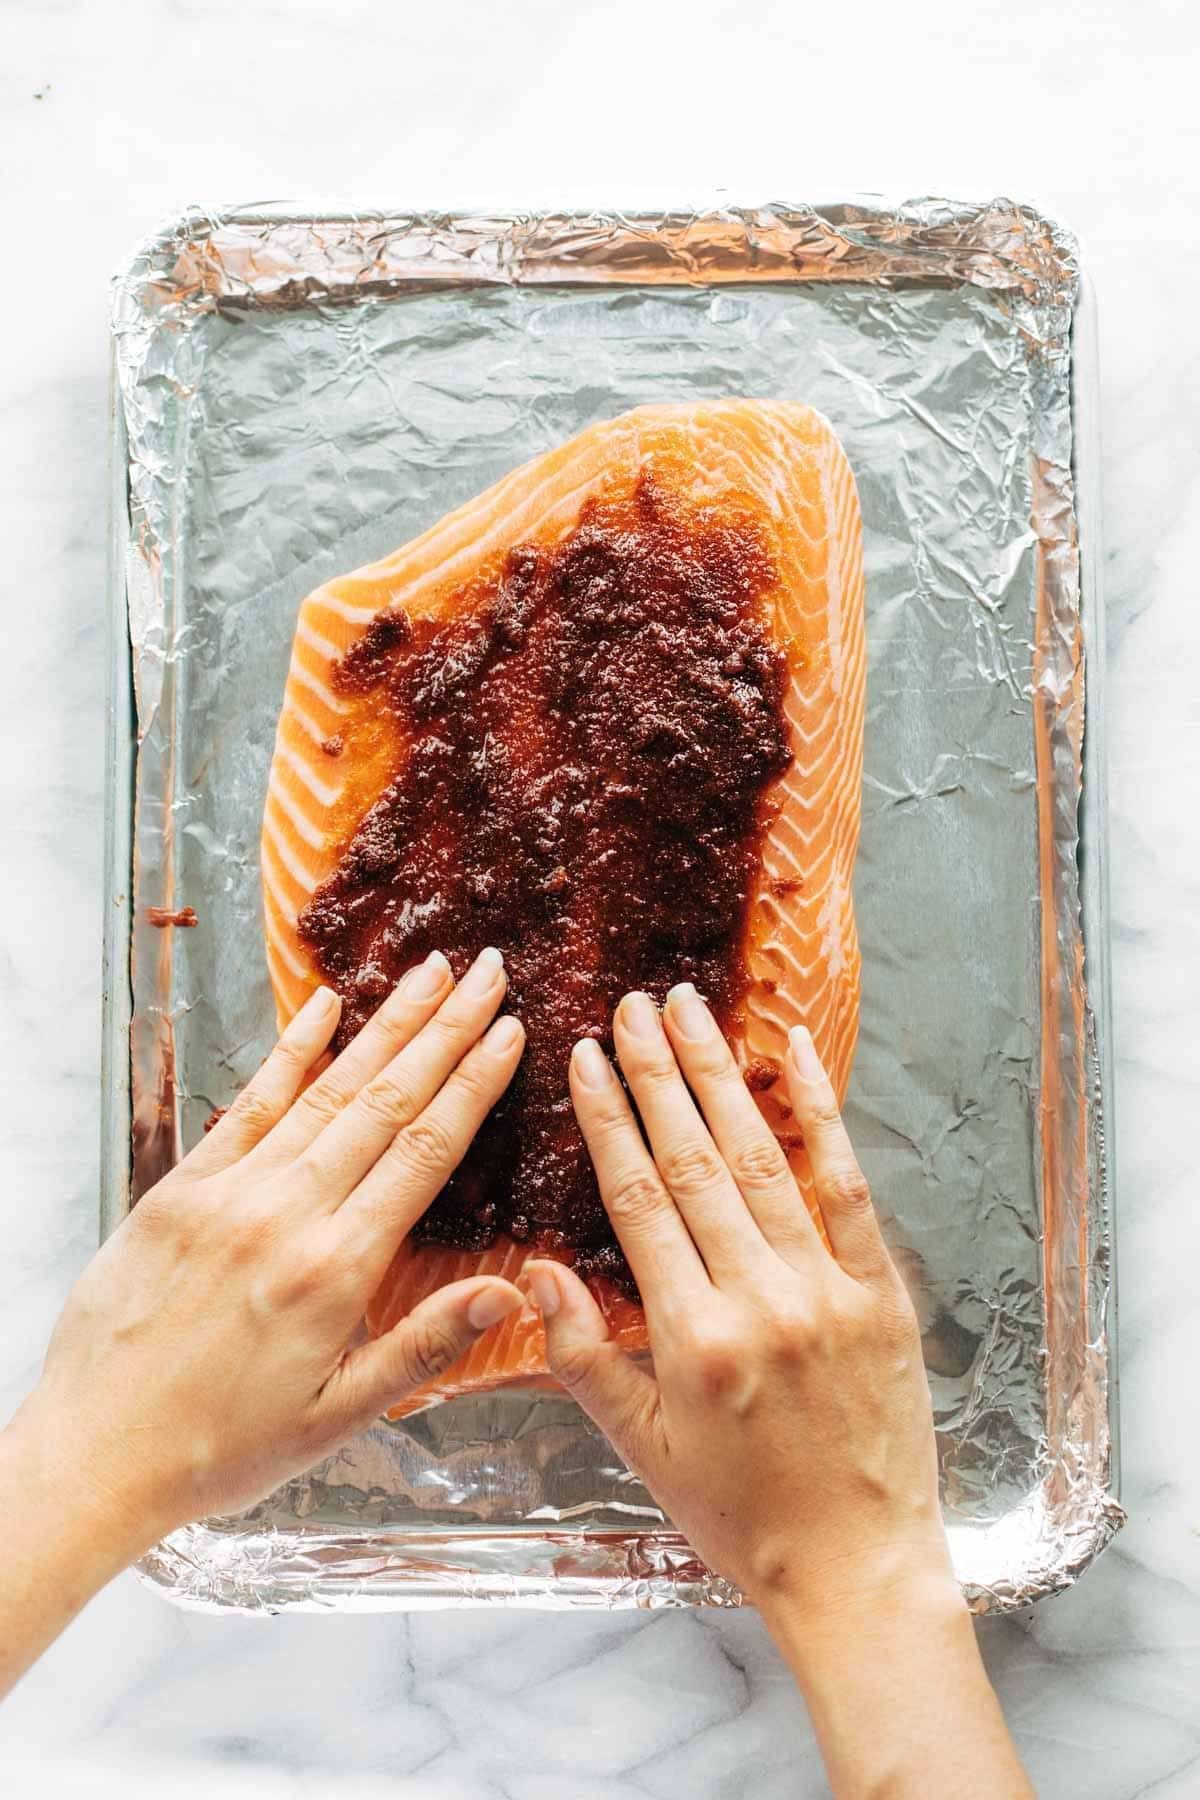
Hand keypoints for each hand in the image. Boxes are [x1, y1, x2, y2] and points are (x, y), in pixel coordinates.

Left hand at [24, 947, 525, 1547]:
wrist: (92, 1455)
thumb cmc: (220, 1450)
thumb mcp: (337, 1417)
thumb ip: (424, 1344)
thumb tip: (511, 1292)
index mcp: (335, 1270)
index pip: (424, 1151)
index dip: (473, 1083)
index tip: (509, 1031)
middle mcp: (286, 1214)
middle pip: (384, 1102)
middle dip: (444, 1030)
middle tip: (487, 973)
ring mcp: (229, 1192)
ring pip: (325, 1090)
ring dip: (385, 1025)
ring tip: (430, 974)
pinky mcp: (180, 1188)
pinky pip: (247, 1104)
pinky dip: (290, 1051)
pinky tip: (324, 1005)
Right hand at [525, 988, 1030, 1798]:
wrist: (856, 1567)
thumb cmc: (739, 1515)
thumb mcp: (641, 1450)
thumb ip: (583, 1356)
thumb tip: (532, 1274)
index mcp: (691, 1337)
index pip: (638, 1200)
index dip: (608, 1121)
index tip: (585, 1058)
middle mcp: (757, 1299)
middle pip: (694, 1161)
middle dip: (658, 1074)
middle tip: (634, 1007)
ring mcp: (825, 1289)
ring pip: (760, 1159)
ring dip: (722, 1078)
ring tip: (691, 1012)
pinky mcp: (879, 1292)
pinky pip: (847, 1187)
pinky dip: (822, 1117)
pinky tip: (796, 1059)